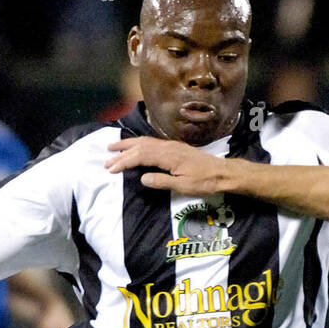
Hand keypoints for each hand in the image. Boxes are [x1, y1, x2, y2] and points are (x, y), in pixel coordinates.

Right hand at [105, 137, 238, 196]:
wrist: (222, 173)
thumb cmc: (204, 182)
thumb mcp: (183, 186)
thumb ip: (161, 181)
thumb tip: (141, 178)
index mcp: (167, 156)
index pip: (139, 156)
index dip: (123, 162)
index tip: (111, 169)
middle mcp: (167, 147)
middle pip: (139, 146)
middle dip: (121, 151)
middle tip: (105, 158)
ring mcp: (171, 145)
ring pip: (145, 141)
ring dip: (128, 145)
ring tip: (114, 148)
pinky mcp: (175, 147)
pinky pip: (151, 142)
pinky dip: (139, 144)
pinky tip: (135, 147)